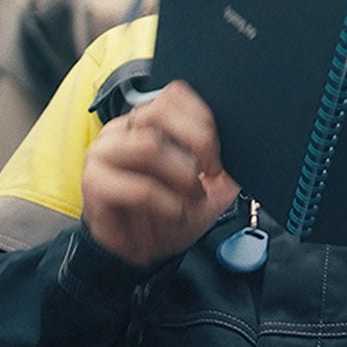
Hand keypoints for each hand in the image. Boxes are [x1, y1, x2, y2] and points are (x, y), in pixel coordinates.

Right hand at [81, 81, 239, 266]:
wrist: (141, 252)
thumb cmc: (171, 212)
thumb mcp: (209, 187)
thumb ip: (226, 165)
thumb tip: (252, 150)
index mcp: (146, 123)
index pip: (173, 95)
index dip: (203, 119)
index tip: (217, 156)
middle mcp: (121, 131)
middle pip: (159, 111)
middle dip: (197, 142)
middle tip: (210, 173)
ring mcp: (102, 155)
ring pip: (149, 146)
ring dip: (182, 176)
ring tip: (192, 198)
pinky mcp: (94, 186)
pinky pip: (139, 188)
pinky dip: (168, 204)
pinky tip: (176, 215)